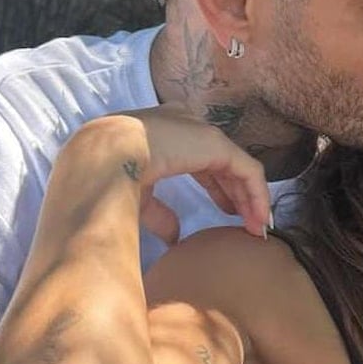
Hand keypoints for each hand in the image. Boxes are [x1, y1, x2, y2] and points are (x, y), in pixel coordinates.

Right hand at [98, 105, 271, 242]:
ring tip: (257, 226)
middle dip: (237, 194)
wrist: (103, 156)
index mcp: (166, 132)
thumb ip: (159, 213)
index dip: (217, 187)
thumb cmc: (110, 173)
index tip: (226, 212)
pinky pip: (247, 170)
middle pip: (223, 163)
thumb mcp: (137, 195)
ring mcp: (203, 132)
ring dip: (250, 198)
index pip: (202, 159)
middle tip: (247, 223)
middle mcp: (187, 126)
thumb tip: (173, 236)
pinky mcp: (216, 143)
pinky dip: (256, 195)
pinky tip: (259, 219)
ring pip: (238, 167)